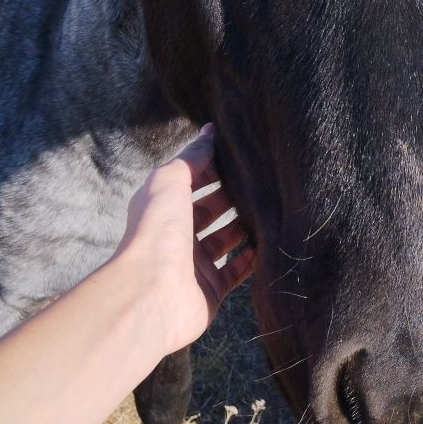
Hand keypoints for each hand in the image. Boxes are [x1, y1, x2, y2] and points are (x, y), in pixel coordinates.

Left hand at [116, 125, 255, 354]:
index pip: (190, 181)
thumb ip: (192, 157)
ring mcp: (193, 263)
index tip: (240, 157)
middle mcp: (176, 233)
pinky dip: (251, 260)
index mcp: (162, 206)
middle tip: (262, 183)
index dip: (212, 168)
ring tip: (270, 209)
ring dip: (244, 226)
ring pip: (224, 239)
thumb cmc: (158, 230)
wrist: (152, 292)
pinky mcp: (210, 290)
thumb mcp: (170, 180)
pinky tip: (267, 244)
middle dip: (232, 196)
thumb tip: (209, 131)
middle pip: (209, 210)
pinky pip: (235, 271)